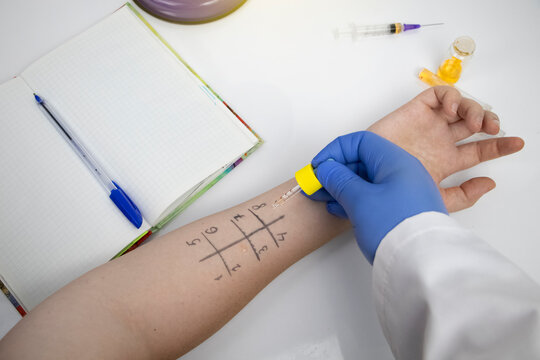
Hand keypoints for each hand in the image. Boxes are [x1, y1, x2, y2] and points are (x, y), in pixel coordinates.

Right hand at [313, 131, 446, 263]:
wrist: (423, 264)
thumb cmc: (396, 227)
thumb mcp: (359, 199)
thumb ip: (338, 179)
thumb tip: (326, 169)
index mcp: (397, 161)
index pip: (360, 142)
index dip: (335, 151)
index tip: (318, 167)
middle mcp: (403, 173)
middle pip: (363, 160)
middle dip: (336, 171)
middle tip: (316, 185)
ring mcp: (405, 192)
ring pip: (367, 180)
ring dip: (342, 187)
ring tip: (323, 198)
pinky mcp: (402, 211)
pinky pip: (374, 197)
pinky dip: (355, 199)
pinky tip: (339, 209)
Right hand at [368, 86, 523, 211]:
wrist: (363, 184)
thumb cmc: (391, 194)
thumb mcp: (433, 201)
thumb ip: (463, 196)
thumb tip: (490, 183)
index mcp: (445, 161)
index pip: (479, 151)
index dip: (499, 146)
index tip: (516, 144)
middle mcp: (439, 141)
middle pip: (473, 125)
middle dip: (489, 123)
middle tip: (493, 130)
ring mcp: (427, 125)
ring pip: (461, 108)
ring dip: (474, 110)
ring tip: (474, 123)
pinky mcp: (414, 111)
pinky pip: (438, 95)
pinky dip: (451, 96)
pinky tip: (453, 110)